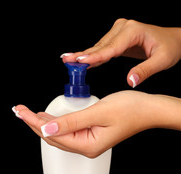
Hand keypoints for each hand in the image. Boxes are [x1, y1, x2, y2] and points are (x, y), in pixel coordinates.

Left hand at [13, 91, 180, 157]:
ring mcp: (89, 141)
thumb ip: (72, 122)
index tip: (21, 112)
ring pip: (60, 134)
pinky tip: (49, 118)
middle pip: (54, 137)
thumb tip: (47, 129)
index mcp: (88, 145)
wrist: (148, 110)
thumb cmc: (130, 109)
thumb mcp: (98, 112)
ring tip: (29, 114)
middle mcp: (87, 147)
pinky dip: (56, 123)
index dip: (34, 122)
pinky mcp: (91, 134)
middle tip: (20, 111)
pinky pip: (69, 131)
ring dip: (44, 123)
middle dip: (34, 124)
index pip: (54, 134)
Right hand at [61, 19, 180, 86]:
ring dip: (85, 56)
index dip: (95, 56)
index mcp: (133, 31)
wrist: (173, 40)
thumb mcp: (162, 60)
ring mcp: (119, 32)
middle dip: (83, 55)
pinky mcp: (118, 38)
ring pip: (99, 47)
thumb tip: (130, 82)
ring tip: (68, 60)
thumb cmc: (170, 47)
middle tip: (66, 60)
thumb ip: (145, 71)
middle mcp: (123, 28)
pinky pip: (103, 49)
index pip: (110, 47)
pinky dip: (93, 56)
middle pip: (100, 46)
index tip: (80, 61)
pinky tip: (83, 61)